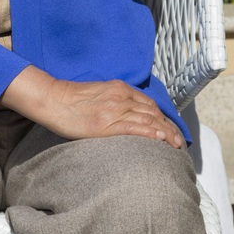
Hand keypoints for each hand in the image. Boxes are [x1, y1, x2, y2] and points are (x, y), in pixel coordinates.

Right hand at [0, 67, 182, 146]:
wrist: (54, 100)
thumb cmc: (73, 99)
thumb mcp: (100, 94)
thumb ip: (115, 100)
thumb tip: (129, 115)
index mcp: (119, 88)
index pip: (149, 103)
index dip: (163, 117)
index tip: (171, 129)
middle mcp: (121, 96)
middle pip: (153, 112)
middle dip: (168, 127)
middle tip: (178, 141)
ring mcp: (114, 108)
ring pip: (148, 120)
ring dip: (165, 132)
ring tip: (175, 144)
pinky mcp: (106, 123)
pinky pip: (135, 127)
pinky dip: (151, 133)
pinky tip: (160, 139)